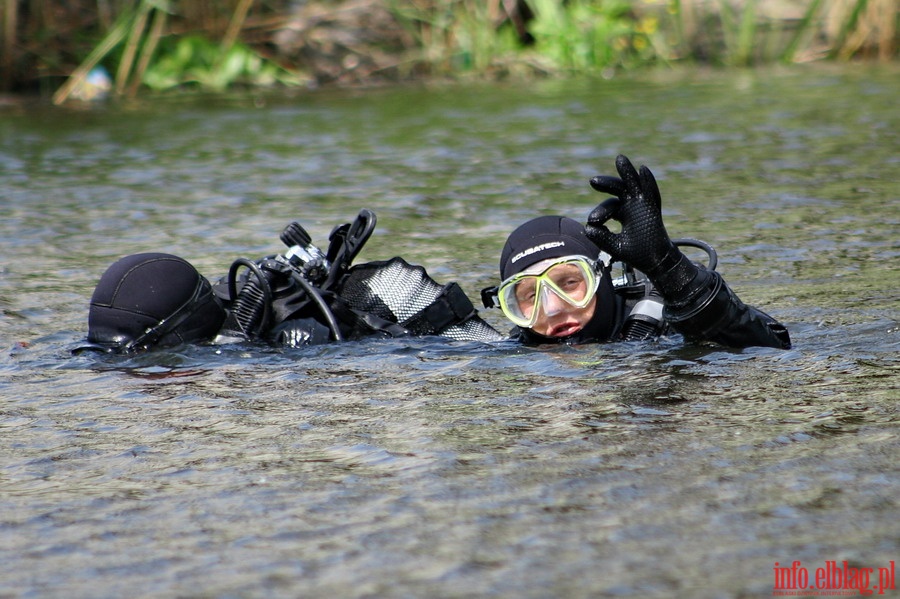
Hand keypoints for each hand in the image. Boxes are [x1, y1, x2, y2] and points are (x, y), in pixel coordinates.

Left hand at [584, 154, 677, 276]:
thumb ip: (601, 238)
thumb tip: (587, 228)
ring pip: (634, 185)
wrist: (655, 261)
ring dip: (627, 172)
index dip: (600, 212)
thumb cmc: (636, 253)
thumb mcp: (614, 246)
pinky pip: (651, 193)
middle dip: (607, 183)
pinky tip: (642, 169)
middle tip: (592, 181)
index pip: (609, 206)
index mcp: (622, 212)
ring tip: (620, 159)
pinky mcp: (653, 210)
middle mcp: (632, 205)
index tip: (592, 221)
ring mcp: (643, 205)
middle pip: (619, 189)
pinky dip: (648, 181)